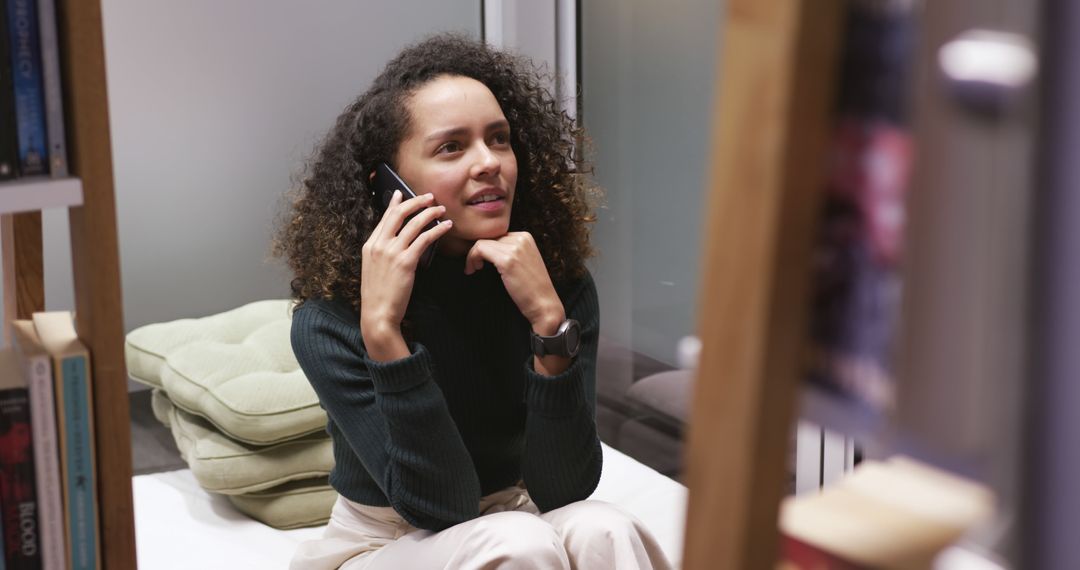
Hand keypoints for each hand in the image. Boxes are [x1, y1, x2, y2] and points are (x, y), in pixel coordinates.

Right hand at [360, 191, 453, 357]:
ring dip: (430, 213)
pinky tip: (445, 227)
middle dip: (415, 201)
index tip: (402, 193)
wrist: (378, 314)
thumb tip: (397, 241)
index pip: (384, 218)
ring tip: (441, 210)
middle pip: (398, 214)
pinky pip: (424, 239)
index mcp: (370, 245)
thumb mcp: (374, 269)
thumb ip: (383, 253)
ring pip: (414, 224)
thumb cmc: (379, 295)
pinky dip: (437, 230)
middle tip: (429, 197)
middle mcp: (379, 245)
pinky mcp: (406, 262)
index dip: (395, 203)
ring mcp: (392, 252)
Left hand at [464, 232, 564, 334]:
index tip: (481, 260)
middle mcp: (522, 238)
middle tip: (474, 266)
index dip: (486, 247)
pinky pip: (480, 249)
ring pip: (482, 242)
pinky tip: (472, 269)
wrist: (544, 304)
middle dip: (478, 251)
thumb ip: (510, 250)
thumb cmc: (532, 288)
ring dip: (472, 255)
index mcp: (526, 237)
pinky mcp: (507, 260)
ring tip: (473, 268)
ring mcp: (515, 248)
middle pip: (489, 237)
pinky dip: (471, 258)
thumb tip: (487, 248)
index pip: (497, 235)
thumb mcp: (523, 261)